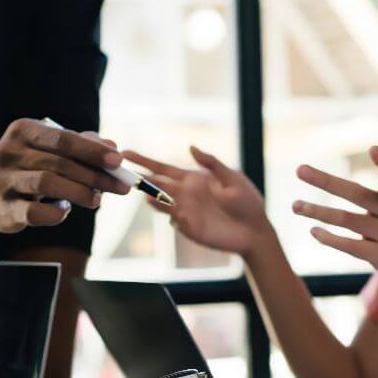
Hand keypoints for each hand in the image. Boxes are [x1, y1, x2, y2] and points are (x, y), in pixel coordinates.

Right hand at [0, 119, 130, 233]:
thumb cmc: (28, 165)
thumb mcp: (50, 148)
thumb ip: (82, 145)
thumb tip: (113, 149)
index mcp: (22, 130)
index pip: (62, 138)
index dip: (92, 150)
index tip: (118, 161)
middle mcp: (9, 153)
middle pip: (59, 163)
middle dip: (95, 176)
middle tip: (121, 187)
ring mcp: (3, 181)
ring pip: (48, 184)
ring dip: (79, 193)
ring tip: (97, 200)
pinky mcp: (3, 210)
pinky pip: (35, 213)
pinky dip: (56, 213)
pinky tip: (64, 211)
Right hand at [124, 147, 273, 254]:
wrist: (256, 230)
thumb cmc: (248, 202)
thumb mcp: (232, 178)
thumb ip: (212, 164)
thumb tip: (191, 147)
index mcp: (193, 179)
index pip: (163, 168)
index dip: (145, 161)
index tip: (126, 153)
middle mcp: (185, 195)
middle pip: (157, 185)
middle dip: (139, 178)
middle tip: (122, 173)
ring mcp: (186, 212)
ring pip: (162, 203)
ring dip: (152, 198)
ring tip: (146, 194)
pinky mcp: (191, 229)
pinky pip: (176, 221)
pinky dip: (174, 216)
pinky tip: (178, 213)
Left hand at [293, 147, 377, 288]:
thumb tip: (374, 147)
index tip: (375, 155)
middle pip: (357, 194)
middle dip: (326, 181)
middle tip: (299, 170)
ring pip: (347, 220)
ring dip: (318, 211)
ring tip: (296, 206)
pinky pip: (350, 245)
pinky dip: (329, 238)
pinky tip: (313, 230)